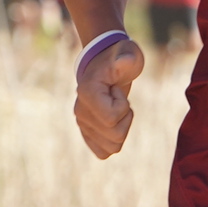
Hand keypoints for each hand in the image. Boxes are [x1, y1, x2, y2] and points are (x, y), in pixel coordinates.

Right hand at [75, 30, 142, 158]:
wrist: (106, 63)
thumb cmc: (119, 57)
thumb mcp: (127, 54)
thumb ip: (126, 58)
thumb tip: (125, 61)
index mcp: (87, 94)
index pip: (112, 119)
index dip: (123, 106)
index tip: (117, 89)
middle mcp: (80, 112)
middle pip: (115, 137)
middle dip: (126, 118)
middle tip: (119, 99)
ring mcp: (82, 124)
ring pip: (112, 147)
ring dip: (122, 130)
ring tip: (117, 110)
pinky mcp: (87, 132)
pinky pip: (103, 152)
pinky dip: (114, 142)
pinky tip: (114, 123)